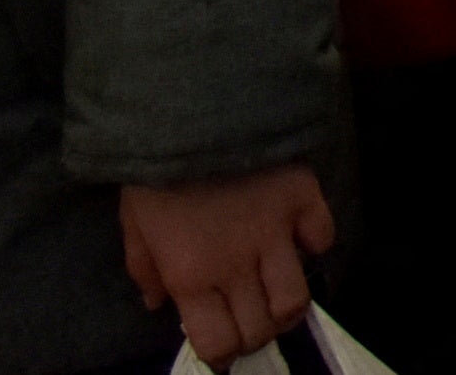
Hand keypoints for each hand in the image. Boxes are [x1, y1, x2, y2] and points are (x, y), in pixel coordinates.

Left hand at [123, 161, 328, 367]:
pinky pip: (322, 238)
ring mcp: (277, 234)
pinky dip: (313, 246)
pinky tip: (296, 239)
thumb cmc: (153, 169)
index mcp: (191, 277)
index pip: (218, 343)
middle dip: (253, 335)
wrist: (193, 105)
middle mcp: (238, 266)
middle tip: (245, 322)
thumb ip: (144, 270)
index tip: (219, 348)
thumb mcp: (133, 224)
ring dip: (286, 307)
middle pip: (259, 329)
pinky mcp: (304, 199)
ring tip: (275, 296)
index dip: (220, 354)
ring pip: (296, 299)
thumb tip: (159, 305)